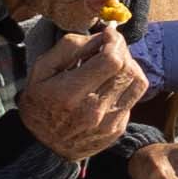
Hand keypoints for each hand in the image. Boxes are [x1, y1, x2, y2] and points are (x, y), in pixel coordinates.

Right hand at [22, 25, 147, 162]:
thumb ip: (69, 47)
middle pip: (127, 69)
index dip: (115, 41)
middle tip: (110, 45)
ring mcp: (108, 123)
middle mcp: (94, 110)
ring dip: (130, 66)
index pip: (112, 60)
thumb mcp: (41, 69)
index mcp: (71, 93)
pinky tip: (110, 84)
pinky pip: (133, 99)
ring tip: (114, 63)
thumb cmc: (39, 102)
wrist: (42, 145)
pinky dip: (126, 85)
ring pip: (138, 82)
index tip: (109, 33)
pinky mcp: (117, 129)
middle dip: (122, 50)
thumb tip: (100, 37)